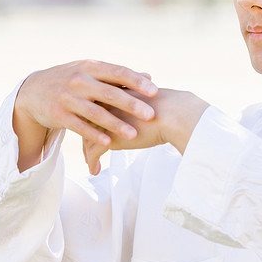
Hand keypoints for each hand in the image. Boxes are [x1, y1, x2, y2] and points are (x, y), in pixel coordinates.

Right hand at [12, 60, 157, 170]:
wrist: (33, 90)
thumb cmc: (71, 79)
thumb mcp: (91, 71)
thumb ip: (117, 76)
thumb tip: (149, 76)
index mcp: (90, 67)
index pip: (118, 72)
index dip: (136, 82)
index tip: (155, 91)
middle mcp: (79, 80)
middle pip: (109, 93)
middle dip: (131, 104)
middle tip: (151, 115)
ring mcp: (67, 98)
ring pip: (95, 112)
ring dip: (115, 124)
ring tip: (133, 134)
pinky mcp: (58, 114)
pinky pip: (79, 126)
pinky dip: (94, 134)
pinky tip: (109, 143)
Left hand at [83, 88, 208, 174]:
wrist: (175, 115)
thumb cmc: (172, 107)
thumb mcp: (152, 99)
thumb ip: (142, 102)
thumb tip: (149, 108)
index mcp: (115, 91)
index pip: (97, 104)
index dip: (94, 116)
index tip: (94, 126)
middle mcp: (106, 104)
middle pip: (87, 120)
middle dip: (87, 135)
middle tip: (87, 147)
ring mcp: (105, 121)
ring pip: (87, 138)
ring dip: (87, 152)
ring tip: (89, 161)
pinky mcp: (109, 138)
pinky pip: (94, 153)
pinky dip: (92, 162)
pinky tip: (95, 170)